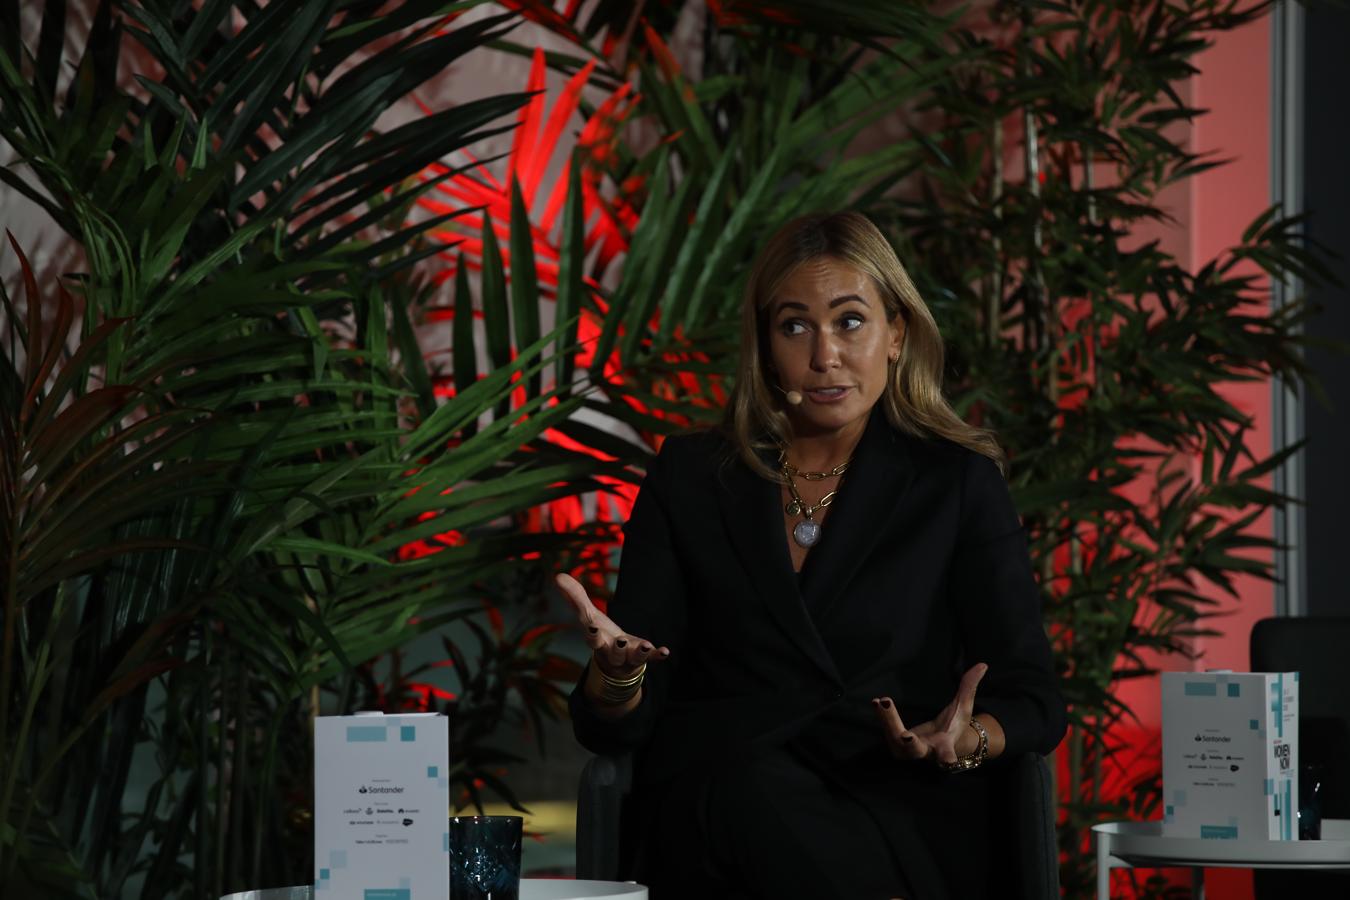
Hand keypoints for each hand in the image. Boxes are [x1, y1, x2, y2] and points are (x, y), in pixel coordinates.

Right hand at [555, 573, 670, 678]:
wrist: (614, 662)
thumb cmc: (601, 634)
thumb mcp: (588, 615)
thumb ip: (575, 596)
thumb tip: (557, 575)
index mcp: (597, 642)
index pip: (592, 639)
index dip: (592, 634)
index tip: (592, 626)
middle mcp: (612, 653)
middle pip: (613, 654)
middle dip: (616, 649)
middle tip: (620, 641)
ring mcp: (628, 657)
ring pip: (633, 658)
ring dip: (639, 652)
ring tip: (645, 645)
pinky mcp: (642, 658)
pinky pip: (651, 659)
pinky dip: (658, 655)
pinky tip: (665, 651)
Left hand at [871, 663, 987, 765]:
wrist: (940, 742)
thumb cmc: (953, 724)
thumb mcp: (963, 705)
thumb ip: (969, 686)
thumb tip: (982, 665)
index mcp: (945, 744)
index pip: (947, 753)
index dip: (947, 758)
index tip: (948, 761)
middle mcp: (926, 751)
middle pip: (915, 750)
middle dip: (909, 743)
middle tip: (905, 735)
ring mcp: (909, 751)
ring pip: (896, 742)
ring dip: (888, 722)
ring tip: (881, 702)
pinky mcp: (897, 745)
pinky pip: (887, 733)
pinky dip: (882, 718)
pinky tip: (875, 702)